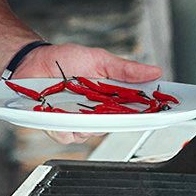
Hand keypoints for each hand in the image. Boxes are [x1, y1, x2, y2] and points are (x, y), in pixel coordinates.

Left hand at [14, 43, 162, 145]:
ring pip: (90, 134)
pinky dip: (63, 125)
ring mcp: (76, 121)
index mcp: (110, 98)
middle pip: (114, 126)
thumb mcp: (99, 59)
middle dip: (115, 119)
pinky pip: (66, 135)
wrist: (33, 61)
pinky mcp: (57, 126)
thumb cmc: (65, 59)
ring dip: (85, 121)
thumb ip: (125, 69)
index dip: (149, 114)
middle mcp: (95, 113)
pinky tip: (58, 111)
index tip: (162, 112)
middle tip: (109, 105)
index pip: (135, 111)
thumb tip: (154, 71)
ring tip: (75, 102)